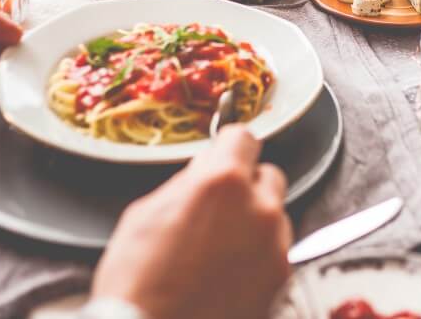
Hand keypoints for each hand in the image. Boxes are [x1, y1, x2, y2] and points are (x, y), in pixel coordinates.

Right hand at [92, 126, 292, 318]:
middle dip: (246, 186)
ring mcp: (276, 244)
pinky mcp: (282, 278)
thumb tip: (205, 168)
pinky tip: (229, 273)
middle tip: (218, 210)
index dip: (229, 147)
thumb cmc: (137, 283)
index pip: (244, 138)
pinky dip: (259, 255)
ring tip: (219, 250)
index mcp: (222, 182)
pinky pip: (277, 251)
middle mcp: (259, 207)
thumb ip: (187, 183)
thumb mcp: (145, 213)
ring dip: (255, 222)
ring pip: (275, 215)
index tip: (224, 155)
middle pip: (267, 176)